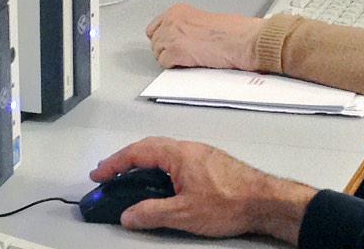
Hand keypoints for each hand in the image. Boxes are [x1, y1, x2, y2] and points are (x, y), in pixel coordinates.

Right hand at [90, 136, 315, 243]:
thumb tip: (128, 215)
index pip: (138, 152)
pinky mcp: (210, 164)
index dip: (115, 163)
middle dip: (126, 160)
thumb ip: (151, 213)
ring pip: (164, 153)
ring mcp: (201, 155)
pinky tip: (160, 184)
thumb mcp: (183, 214)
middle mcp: (190, 149)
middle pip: (149, 147)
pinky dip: (160, 169)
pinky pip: (177, 160)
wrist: (265, 201)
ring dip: (143, 164)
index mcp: (179, 154)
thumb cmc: (230, 202)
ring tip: (129, 180)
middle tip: (108, 175)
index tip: (99, 174)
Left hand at [147, 3, 261, 70]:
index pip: (155, 26)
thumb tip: (182, 37)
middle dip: (166, 49)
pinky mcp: (175, 51)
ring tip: (189, 58)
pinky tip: (190, 62)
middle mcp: (171, 20)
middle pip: (155, 41)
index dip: (163, 38)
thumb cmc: (232, 31)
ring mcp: (171, 36)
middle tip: (183, 53)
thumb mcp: (203, 20)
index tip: (171, 44)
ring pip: (158, 53)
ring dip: (171, 58)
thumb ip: (187, 26)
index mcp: (178, 10)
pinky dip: (175, 66)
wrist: (241, 39)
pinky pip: (165, 64)